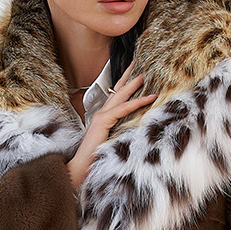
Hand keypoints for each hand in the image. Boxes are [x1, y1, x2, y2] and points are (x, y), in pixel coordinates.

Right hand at [67, 64, 156, 190]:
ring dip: (133, 84)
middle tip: (138, 64)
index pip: (115, 96)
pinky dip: (137, 103)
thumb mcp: (111, 141)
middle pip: (117, 90)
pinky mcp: (103, 121)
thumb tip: (134, 129)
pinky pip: (123, 109)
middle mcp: (101, 113)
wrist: (81, 166)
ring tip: (145, 75)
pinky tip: (149, 97)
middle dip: (128, 76)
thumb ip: (119, 132)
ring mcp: (101, 116)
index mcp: (103, 116)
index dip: (124, 84)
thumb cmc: (95, 157)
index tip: (134, 74)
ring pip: (120, 95)